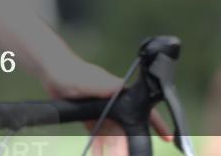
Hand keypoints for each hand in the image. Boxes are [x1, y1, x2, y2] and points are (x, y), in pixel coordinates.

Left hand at [40, 54, 172, 155]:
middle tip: (136, 154)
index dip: (156, 124)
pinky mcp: (90, 117)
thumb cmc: (74, 73)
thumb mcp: (92, 81)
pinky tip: (101, 153)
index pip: (142, 110)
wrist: (53, 73)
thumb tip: (122, 88)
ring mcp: (102, 111)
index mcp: (119, 93)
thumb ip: (107, 87)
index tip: (167, 137)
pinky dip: (100, 146)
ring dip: (117, 147)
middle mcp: (114, 103)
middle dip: (133, 143)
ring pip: (114, 134)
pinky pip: (98, 135)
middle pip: (128, 127)